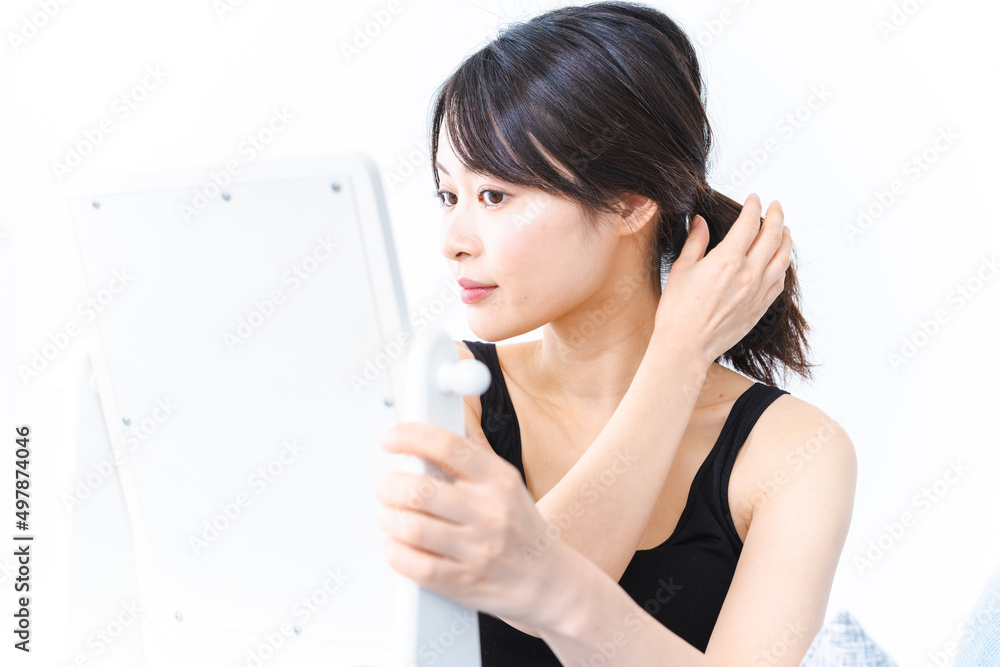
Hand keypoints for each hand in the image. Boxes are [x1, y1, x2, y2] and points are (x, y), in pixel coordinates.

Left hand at [374, 422, 566, 628]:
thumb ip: (465, 465)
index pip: (448, 446)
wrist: (550, 581)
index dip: (410, 437)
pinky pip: (414, 565)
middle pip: (420, 490)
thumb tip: (418, 445)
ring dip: (389, 519)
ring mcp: (477, 549)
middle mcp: (489, 512)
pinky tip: (398, 544)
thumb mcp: (505, 485)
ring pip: (411, 528)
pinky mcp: (463, 581)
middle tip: (386, 486)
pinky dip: (395, 552)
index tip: (391, 440)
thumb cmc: (520, 530)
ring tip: (391, 516)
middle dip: (389, 485)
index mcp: (498, 480)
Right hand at [655, 193, 790, 366]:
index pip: (748, 224)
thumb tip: (700, 222)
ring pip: (783, 258)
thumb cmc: (678, 311)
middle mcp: (748, 274)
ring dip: (786, 239)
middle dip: (776, 216)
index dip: (753, 207)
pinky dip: (783, 266)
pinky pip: (779, 281)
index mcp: (727, 260)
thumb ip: (695, 242)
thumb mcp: (682, 270)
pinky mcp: (760, 308)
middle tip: (775, 206)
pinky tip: (779, 261)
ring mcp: (758, 292)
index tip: (753, 198)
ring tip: (785, 229)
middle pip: (773, 236)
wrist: (686, 346)